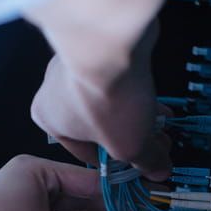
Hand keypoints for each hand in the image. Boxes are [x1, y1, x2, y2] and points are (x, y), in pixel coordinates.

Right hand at [25, 0, 170, 178]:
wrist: (111, 41)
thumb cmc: (104, 98)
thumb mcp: (130, 146)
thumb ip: (145, 161)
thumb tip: (158, 170)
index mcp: (49, 121)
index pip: (83, 152)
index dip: (114, 163)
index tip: (134, 167)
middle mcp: (53, 91)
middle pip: (98, 125)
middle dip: (128, 137)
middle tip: (154, 146)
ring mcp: (73, 64)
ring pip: (108, 100)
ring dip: (134, 114)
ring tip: (162, 123)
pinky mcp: (95, 45)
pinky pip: (116, 77)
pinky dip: (134, 89)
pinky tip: (155, 98)